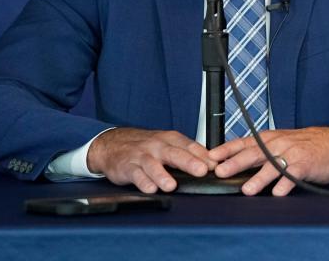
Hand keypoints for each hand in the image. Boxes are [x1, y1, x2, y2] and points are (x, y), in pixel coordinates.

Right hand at [87, 128, 214, 192]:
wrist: (112, 144)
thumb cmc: (145, 146)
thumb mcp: (167, 144)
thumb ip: (187, 153)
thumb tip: (212, 164)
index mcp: (170, 139)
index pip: (189, 146)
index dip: (203, 155)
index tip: (216, 165)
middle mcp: (157, 146)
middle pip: (174, 153)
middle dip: (189, 162)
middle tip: (201, 171)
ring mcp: (142, 156)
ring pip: (153, 165)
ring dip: (162, 175)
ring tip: (171, 186)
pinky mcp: (128, 167)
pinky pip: (136, 174)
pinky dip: (143, 182)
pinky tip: (150, 189)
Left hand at [208, 127, 328, 195]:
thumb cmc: (304, 144)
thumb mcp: (279, 142)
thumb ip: (259, 151)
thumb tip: (234, 162)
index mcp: (269, 139)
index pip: (243, 142)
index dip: (226, 149)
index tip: (210, 156)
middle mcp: (278, 144)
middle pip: (254, 153)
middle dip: (235, 162)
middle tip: (220, 171)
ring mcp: (292, 154)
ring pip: (272, 165)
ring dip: (259, 178)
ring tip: (247, 190)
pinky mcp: (305, 165)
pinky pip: (294, 175)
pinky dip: (285, 184)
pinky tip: (278, 193)